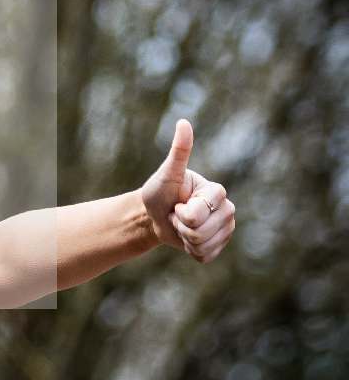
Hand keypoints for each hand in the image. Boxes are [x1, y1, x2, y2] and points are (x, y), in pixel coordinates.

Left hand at [140, 118, 236, 262]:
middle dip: (181, 226)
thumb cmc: (159, 192)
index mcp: (217, 192)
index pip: (200, 213)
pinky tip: (186, 238)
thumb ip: (179, 151)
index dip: (183, 213)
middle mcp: (227, 210)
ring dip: (184, 238)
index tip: (178, 202)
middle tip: (177, 214)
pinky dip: (189, 251)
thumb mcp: (166, 173)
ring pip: (203, 244)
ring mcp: (225, 229)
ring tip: (180, 224)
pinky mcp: (219, 246)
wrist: (153, 215)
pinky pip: (204, 257)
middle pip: (202, 231)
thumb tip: (183, 122)